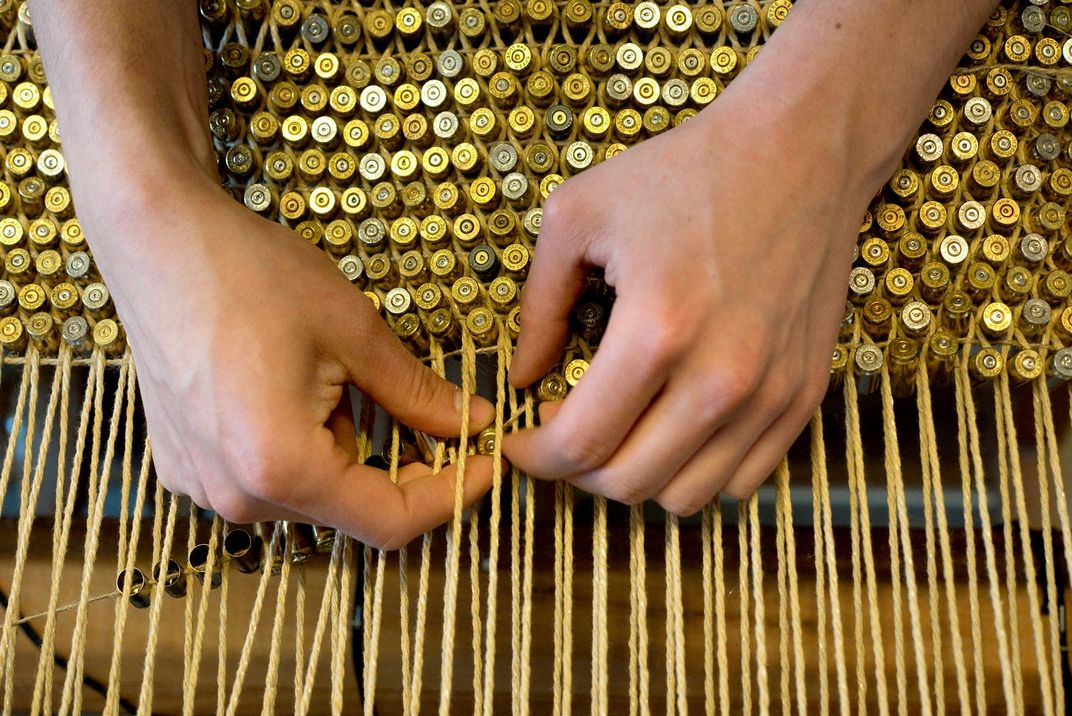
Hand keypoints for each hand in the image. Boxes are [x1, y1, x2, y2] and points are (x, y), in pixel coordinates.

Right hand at [90, 175, 495, 550]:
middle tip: (442, 420)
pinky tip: (305, 391)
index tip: (485, 464)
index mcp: (281, 469)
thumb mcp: (355, 333)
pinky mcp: (184, 464)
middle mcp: (236, 496)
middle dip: (403, 470)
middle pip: (349, 509)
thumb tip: (472, 424)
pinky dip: (306, 447)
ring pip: (310, 493)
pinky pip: (267, 477)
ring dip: (351, 453)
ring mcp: (202, 484)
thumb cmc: (253, 277)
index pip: (389, 521)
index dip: (449, 497)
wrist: (157, 239)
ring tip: (350, 385)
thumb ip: (417, 395)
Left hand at [504, 88, 870, 514]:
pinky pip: (743, 480)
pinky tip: (676, 427)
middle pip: (628, 485)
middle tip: (563, 429)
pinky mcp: (804, 394)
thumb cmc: (684, 174)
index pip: (578, 446)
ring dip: (638, 477)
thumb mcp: (579, 216)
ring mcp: (770, 393)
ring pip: (686, 497)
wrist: (801, 149)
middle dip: (577, 473)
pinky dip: (699, 471)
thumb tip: (523, 376)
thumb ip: (539, 306)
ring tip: (622, 429)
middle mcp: (720, 378)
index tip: (521, 438)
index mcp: (655, 332)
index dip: (534, 456)